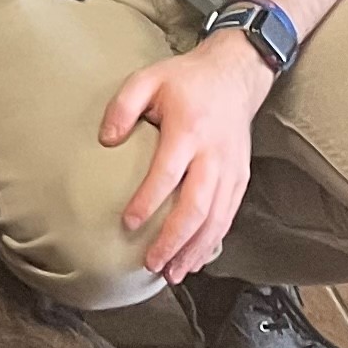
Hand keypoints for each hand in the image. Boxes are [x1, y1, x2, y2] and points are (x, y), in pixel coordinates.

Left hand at [103, 33, 275, 281]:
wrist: (235, 74)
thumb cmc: (186, 80)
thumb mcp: (148, 79)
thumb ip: (123, 106)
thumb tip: (106, 140)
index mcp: (189, 130)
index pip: (167, 173)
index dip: (148, 201)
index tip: (128, 223)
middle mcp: (214, 154)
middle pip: (196, 206)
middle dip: (174, 239)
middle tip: (151, 263)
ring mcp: (231, 169)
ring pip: (216, 218)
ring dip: (194, 250)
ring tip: (172, 273)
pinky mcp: (241, 178)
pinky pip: (228, 216)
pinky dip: (213, 241)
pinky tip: (195, 259)